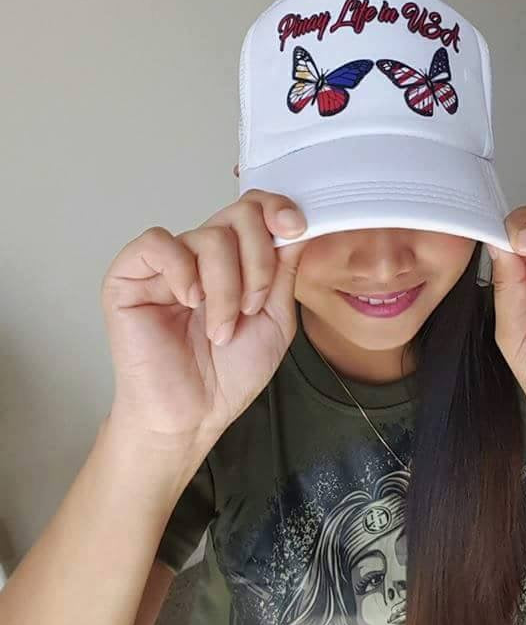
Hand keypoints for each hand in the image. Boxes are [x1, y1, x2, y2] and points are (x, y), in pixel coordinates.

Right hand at [101, 190, 306, 452]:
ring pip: (208, 237)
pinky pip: (158, 243)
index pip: (254, 209)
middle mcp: (200, 255)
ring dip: (227, 288)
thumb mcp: (276, 318)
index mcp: (235, 260)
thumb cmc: (229, 375)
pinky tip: (189, 301)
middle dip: (258, 262)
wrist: (193, 416)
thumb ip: (284, 270)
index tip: (295, 228)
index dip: (276, 209)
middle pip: (238, 216)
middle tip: (252, 307)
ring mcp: (165, 264)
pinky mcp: (129, 276)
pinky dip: (182, 271)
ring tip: (221, 328)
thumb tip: (296, 224)